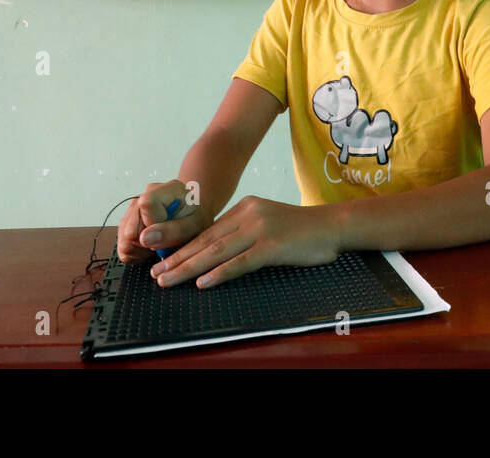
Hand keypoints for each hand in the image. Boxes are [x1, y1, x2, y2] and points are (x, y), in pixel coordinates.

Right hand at [116, 180, 209, 263]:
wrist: (192, 218)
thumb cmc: (195, 220)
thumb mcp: (195, 227)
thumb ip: (174, 231)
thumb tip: (144, 238)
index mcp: (166, 189)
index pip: (146, 204)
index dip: (153, 224)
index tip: (166, 231)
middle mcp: (145, 194)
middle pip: (130, 227)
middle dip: (148, 242)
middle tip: (165, 241)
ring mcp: (133, 208)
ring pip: (124, 238)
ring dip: (143, 249)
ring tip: (160, 242)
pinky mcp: (126, 221)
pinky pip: (122, 245)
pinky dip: (137, 252)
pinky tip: (152, 245)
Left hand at [149, 195, 341, 288]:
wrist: (332, 226)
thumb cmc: (301, 230)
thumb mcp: (267, 222)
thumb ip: (243, 231)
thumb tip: (214, 252)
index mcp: (245, 207)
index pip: (208, 231)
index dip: (184, 248)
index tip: (163, 261)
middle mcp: (249, 214)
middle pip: (207, 241)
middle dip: (179, 259)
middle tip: (156, 274)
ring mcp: (260, 229)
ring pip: (217, 251)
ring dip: (189, 267)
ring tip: (168, 279)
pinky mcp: (273, 245)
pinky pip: (241, 262)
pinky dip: (220, 273)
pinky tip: (203, 282)